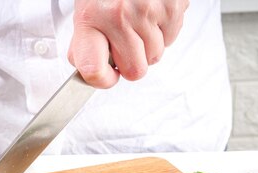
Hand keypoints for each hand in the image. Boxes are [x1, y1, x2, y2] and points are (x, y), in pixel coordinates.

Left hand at [68, 0, 189, 87]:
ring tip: (138, 23)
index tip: (107, 76)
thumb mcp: (85, 13)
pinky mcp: (172, 6)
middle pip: (134, 71)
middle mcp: (118, 16)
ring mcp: (147, 11)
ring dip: (148, 45)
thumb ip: (85, 46)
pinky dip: (163, 31)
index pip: (93, 70)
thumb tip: (91, 74)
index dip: (102, 81)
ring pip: (155, 56)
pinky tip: (151, 14)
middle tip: (126, 43)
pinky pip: (171, 39)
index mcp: (91, 20)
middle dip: (131, 62)